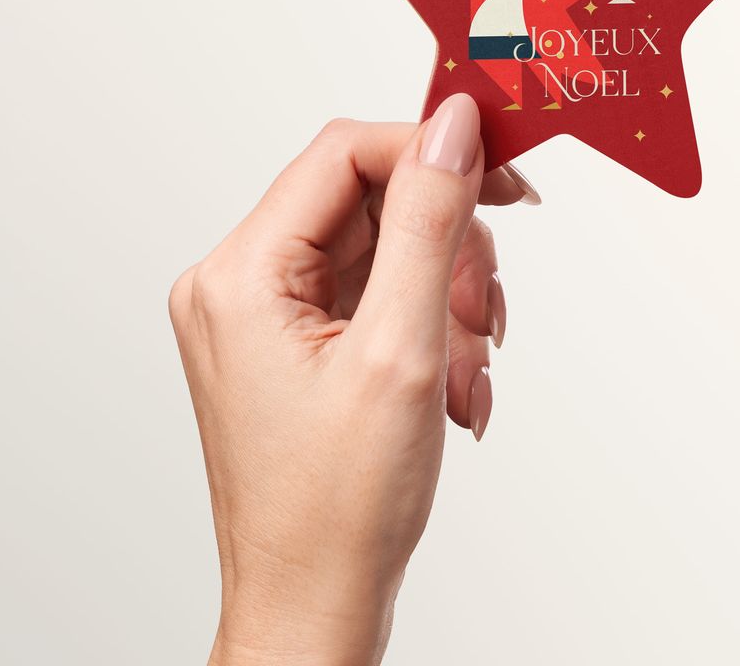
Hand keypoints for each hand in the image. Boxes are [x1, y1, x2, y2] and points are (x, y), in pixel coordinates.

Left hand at [169, 97, 534, 665]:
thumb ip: (428, 224)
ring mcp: (259, 320)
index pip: (342, 155)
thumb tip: (452, 129)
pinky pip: (370, 302)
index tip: (503, 170)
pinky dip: (425, 334)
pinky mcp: (287, 349)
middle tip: (486, 314)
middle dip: (445, 251)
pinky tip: (450, 393)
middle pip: (366, 204)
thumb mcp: (401, 351)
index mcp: (238, 275)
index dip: (429, 151)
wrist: (310, 611)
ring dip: (445, 302)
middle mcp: (235, 286)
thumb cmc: (335, 511)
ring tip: (466, 373)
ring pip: (380, 255)